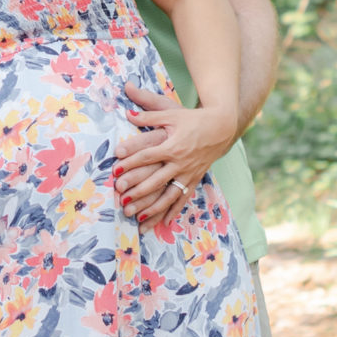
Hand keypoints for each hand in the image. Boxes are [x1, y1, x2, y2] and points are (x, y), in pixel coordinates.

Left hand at [112, 83, 235, 225]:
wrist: (222, 127)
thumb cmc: (194, 119)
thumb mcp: (171, 113)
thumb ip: (149, 115)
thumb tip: (127, 114)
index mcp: (173, 146)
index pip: (147, 156)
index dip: (130, 162)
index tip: (115, 170)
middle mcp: (180, 162)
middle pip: (155, 180)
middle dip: (137, 191)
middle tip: (121, 199)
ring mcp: (189, 173)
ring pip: (169, 195)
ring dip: (153, 207)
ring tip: (137, 216)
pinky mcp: (195, 178)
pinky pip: (184, 198)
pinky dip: (174, 210)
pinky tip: (164, 222)